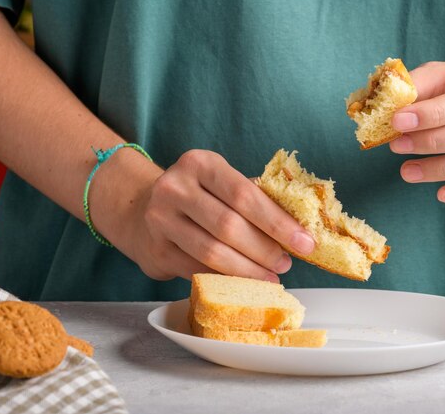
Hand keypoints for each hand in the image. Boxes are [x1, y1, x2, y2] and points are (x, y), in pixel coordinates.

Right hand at [128, 149, 314, 281]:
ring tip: (271, 276)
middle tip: (287, 264)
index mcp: (200, 164)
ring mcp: (160, 220)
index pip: (244, 194)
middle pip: (229, 226)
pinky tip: (244, 281)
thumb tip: (299, 229)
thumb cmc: (197, 196)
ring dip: (248, 270)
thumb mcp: (219, 182)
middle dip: (265, 249)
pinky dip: (226, 278)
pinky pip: (197, 270)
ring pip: (212, 253)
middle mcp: (175, 188)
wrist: (141, 209)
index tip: (304, 241)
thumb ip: (252, 197)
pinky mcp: (156, 251)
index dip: (277, 222)